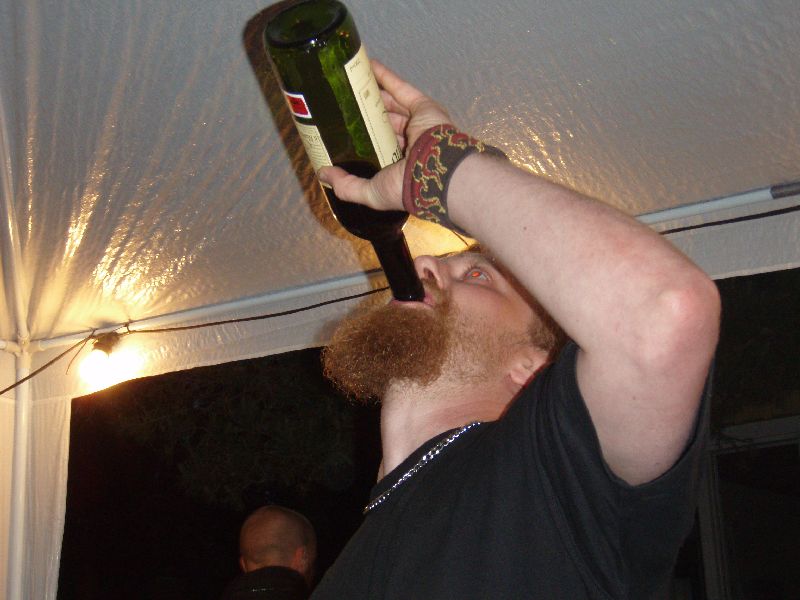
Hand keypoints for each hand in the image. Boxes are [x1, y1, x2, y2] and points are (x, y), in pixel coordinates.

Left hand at [317, 60, 451, 210]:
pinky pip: (402, 89)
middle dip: (364, 113)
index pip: (378, 149)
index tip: (341, 131)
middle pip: (383, 123)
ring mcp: (417, 122)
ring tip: (351, 82)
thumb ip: (347, 185)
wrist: (437, 172)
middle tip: (341, 103)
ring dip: (373, 93)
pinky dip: (386, 77)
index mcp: (399, 165)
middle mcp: (409, 143)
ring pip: (391, 104)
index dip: (361, 140)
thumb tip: (322, 173)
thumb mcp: (372, 193)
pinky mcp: (423, 106)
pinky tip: (369, 66)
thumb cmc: (406, 187)